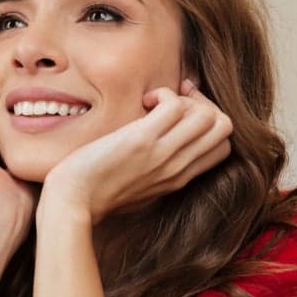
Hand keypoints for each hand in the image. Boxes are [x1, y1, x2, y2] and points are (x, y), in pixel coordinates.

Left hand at [40, 79, 232, 225]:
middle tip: (170, 103)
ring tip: (154, 104)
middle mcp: (177, 167)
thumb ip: (156, 170)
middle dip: (202, 104)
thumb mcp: (137, 187)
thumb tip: (159, 142)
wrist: (72, 202)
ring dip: (183, 98)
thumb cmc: (95, 193)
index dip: (208, 123)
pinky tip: (142, 102)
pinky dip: (164, 94)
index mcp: (178, 178)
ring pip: (208, 115)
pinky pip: (175, 106)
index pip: (223, 146)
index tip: (179, 115)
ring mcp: (163, 155)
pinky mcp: (142, 141)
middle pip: (224, 126)